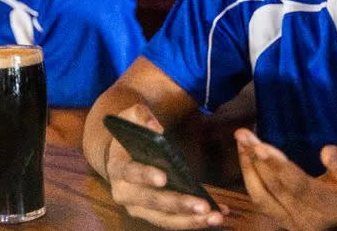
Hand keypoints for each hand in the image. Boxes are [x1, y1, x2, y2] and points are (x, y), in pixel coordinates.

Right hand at [106, 103, 226, 228]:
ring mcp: (140, 208)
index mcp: (117, 168)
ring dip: (191, 220)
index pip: (130, 173)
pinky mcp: (155, 215)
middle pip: (152, 203)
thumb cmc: (131, 134)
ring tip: (215, 217)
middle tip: (202, 206)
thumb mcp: (131, 117)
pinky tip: (218, 214)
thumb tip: (156, 128)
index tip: (163, 178)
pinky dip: (196, 221)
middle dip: (178, 205)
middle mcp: (125, 194)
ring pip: (165, 219)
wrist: (121, 156)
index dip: (145, 176)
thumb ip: (141, 116)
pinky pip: (175, 221)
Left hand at [235, 128, 336, 230]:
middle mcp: (307, 222)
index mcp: (331, 208)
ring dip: (248, 167)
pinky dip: (250, 173)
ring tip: (241, 140)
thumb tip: (327, 153)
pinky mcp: (280, 219)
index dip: (278, 167)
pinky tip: (246, 152)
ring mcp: (291, 224)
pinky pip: (259, 197)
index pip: (299, 187)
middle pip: (275, 190)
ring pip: (261, 196)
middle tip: (243, 134)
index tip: (260, 146)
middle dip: (257, 160)